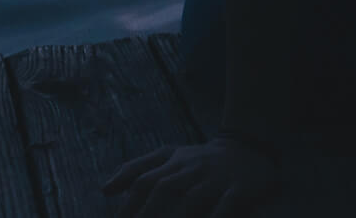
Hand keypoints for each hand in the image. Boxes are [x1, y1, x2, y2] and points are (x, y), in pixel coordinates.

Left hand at [102, 135, 276, 217]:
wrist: (251, 145)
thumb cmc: (201, 158)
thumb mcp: (169, 156)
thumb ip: (137, 169)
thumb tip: (104, 189)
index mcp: (175, 162)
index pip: (144, 181)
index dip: (128, 205)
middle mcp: (193, 168)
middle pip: (164, 189)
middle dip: (146, 213)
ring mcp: (216, 178)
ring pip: (193, 199)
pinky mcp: (240, 188)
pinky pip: (226, 206)